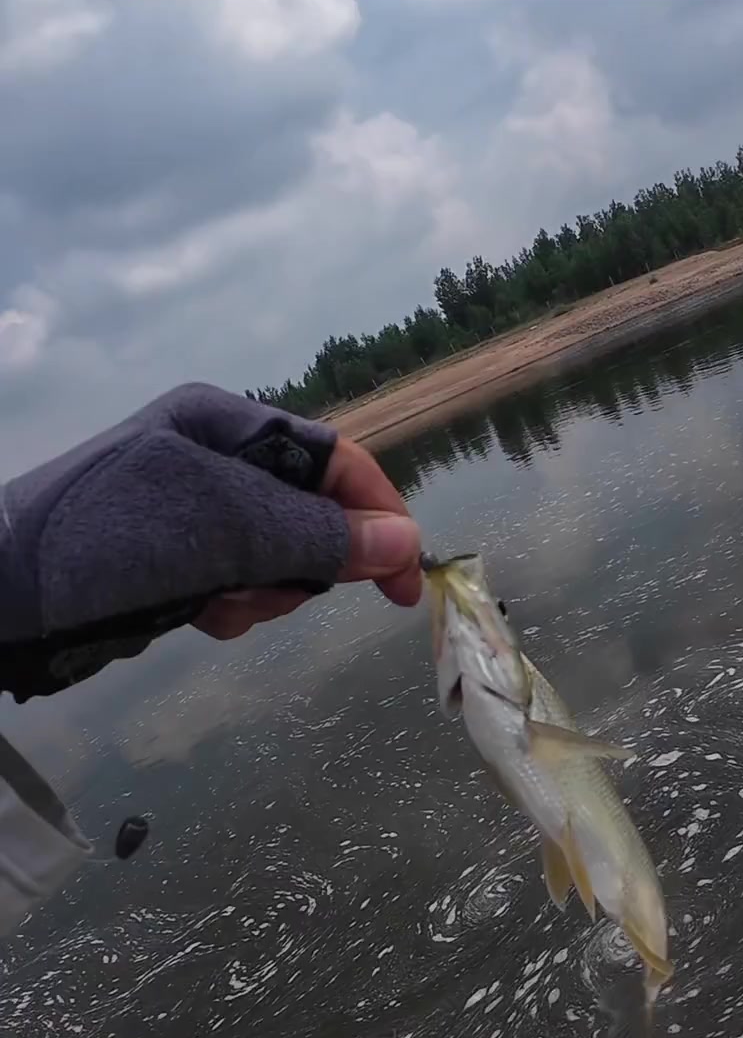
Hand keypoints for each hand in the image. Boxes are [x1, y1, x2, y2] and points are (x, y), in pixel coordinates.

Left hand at [0, 382, 422, 700]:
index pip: (334, 459)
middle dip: (303, 563)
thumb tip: (407, 545)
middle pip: (311, 513)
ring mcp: (191, 509)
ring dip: (264, 592)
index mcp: (223, 421)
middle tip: (270, 591)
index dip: (378, 514)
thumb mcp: (223, 529)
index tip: (405, 582)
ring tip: (219, 604)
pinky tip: (198, 616)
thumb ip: (317, 537)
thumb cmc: (111, 540)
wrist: (1, 592)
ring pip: (278, 557)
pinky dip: (232, 606)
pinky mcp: (174, 557)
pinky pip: (238, 582)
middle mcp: (212, 456)